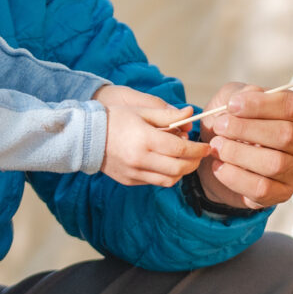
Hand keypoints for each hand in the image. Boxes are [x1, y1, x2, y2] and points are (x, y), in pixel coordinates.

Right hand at [95, 86, 210, 186]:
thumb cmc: (115, 118)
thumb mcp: (141, 111)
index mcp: (145, 139)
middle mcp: (140, 159)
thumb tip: (190, 113)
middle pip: (179, 168)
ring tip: (186, 160)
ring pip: (170, 180)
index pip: (181, 149)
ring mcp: (135, 173)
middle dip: (195, 162)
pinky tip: (168, 164)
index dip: (198, 149)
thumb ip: (168, 115)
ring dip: (183, 171)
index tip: (207, 146)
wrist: (85, 136)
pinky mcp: (130, 181)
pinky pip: (156, 182)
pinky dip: (167, 175)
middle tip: (200, 155)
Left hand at [193, 83, 292, 211]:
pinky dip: (235, 177)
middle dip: (247, 130)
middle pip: (286, 135)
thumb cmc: (231, 125)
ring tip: (216, 147)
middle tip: (219, 127)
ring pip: (275, 163)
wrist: (218, 158)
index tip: (231, 105)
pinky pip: (263, 189)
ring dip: (239, 154)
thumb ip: (239, 93)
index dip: (260, 104)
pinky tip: (219, 167)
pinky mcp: (281, 193)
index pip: (291, 106)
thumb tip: (248, 95)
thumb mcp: (231, 101)